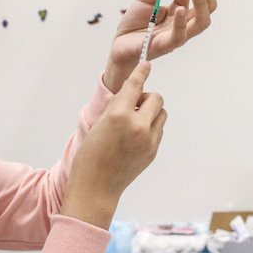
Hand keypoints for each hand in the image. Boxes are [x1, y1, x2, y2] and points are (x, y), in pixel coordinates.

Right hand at [62, 62, 166, 228]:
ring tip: (134, 121)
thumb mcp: (99, 124)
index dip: (141, 73)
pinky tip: (135, 136)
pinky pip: (159, 129)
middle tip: (132, 105)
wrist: (96, 187)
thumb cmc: (90, 155)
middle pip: (156, 98)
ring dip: (151, 112)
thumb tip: (132, 93)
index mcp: (119, 115)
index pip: (136, 85)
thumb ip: (117, 106)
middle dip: (146, 97)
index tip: (146, 65)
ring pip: (161, 113)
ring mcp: (149, 140)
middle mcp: (137, 126)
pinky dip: (151, 126)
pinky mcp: (153, 151)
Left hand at [104, 0, 216, 92]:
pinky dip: (181, 22)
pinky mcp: (165, 46)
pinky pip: (180, 36)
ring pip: (201, 22)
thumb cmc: (135, 25)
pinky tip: (179, 9)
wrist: (119, 46)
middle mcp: (183, 23)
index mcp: (180, 10)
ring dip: (201, 3)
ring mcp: (177, 35)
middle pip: (207, 5)